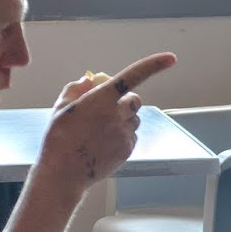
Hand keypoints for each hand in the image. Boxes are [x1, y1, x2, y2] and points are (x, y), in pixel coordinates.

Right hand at [44, 51, 176, 187]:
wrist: (64, 173)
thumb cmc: (59, 139)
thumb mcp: (60, 108)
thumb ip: (76, 89)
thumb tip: (88, 81)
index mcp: (101, 99)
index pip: (133, 75)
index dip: (153, 65)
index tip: (171, 58)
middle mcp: (117, 114)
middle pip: (135, 100)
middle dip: (126, 101)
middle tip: (110, 109)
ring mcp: (124, 133)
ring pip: (134, 120)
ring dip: (124, 120)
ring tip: (101, 131)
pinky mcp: (127, 150)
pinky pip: (132, 137)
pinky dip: (123, 137)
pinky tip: (104, 144)